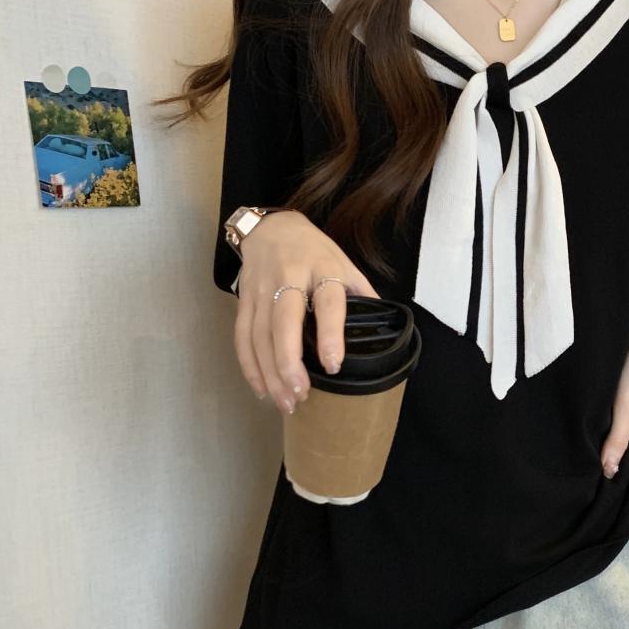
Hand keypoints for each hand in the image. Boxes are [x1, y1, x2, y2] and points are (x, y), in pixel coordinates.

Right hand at [234, 212, 377, 414]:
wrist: (272, 226)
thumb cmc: (314, 251)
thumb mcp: (343, 263)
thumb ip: (361, 294)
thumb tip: (385, 330)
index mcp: (322, 267)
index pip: (327, 302)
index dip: (330, 333)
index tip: (333, 365)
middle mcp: (289, 276)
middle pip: (284, 322)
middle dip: (289, 361)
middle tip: (300, 393)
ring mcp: (262, 287)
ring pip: (260, 334)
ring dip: (270, 372)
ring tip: (285, 402)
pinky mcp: (244, 298)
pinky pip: (242, 336)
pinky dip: (250, 365)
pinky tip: (262, 389)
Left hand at [601, 313, 628, 477]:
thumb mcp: (625, 414)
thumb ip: (617, 441)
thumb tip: (609, 472)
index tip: (614, 475)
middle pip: (627, 435)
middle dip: (615, 446)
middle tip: (595, 456)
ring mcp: (625, 396)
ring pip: (618, 417)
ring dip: (605, 424)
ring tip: (585, 435)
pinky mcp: (618, 380)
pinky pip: (611, 398)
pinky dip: (603, 405)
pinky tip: (589, 404)